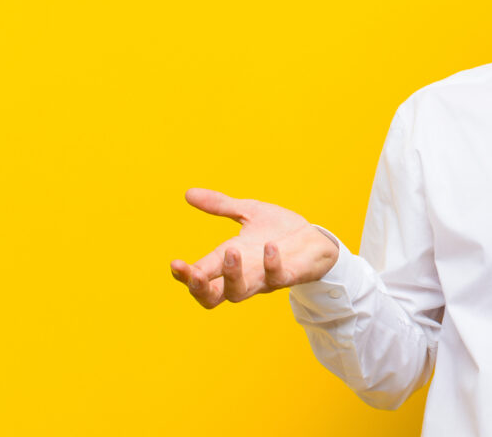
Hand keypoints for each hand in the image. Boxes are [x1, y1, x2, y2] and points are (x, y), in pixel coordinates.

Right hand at [170, 188, 339, 308]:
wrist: (316, 238)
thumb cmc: (280, 230)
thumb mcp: (248, 211)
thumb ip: (221, 206)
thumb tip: (188, 193)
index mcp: (228, 260)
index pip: (199, 276)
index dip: (184, 275)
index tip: (175, 263)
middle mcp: (243, 274)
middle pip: (211, 298)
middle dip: (199, 288)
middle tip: (195, 273)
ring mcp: (264, 278)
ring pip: (239, 293)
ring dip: (231, 276)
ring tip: (231, 251)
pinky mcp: (288, 276)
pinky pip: (276, 279)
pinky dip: (270, 264)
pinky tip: (269, 247)